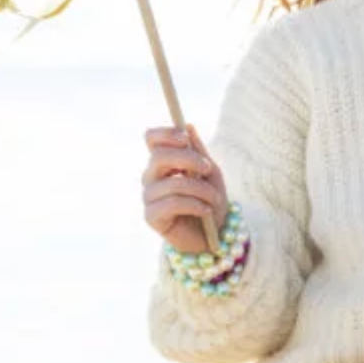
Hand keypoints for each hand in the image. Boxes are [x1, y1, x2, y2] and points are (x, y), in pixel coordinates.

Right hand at [141, 124, 228, 255]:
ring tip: (214, 200)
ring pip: (172, 183)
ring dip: (200, 190)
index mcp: (163, 162)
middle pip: (159, 157)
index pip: (152, 138)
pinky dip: (195, 205)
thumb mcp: (210, 173)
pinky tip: (206, 212)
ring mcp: (149, 197)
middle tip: (208, 168)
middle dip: (188, 159)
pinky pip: (173, 204)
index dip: (166, 134)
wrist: (214, 236)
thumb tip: (188, 126)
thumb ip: (198, 152)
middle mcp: (151, 177)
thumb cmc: (211, 201)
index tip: (186, 139)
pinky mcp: (152, 217)